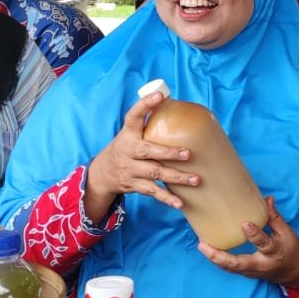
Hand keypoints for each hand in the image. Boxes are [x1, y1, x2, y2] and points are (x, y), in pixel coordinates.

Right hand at [87, 90, 192, 220]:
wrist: (102, 173)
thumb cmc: (127, 146)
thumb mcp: (132, 132)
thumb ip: (149, 119)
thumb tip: (172, 98)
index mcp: (128, 133)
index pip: (133, 115)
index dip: (145, 104)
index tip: (159, 94)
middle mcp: (128, 151)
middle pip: (148, 151)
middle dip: (168, 153)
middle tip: (187, 153)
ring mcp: (131, 170)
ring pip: (154, 174)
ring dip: (176, 177)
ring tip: (196, 179)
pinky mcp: (135, 185)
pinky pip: (152, 192)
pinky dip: (166, 198)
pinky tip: (180, 203)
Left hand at [198, 197, 298, 291]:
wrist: (294, 273)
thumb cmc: (290, 249)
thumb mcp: (287, 233)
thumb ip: (274, 217)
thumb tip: (267, 199)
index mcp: (274, 252)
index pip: (263, 243)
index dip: (254, 234)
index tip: (245, 224)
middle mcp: (261, 264)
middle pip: (237, 263)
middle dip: (219, 256)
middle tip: (203, 245)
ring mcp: (252, 271)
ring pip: (230, 268)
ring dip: (214, 258)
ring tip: (201, 246)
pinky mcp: (246, 273)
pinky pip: (230, 268)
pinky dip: (218, 260)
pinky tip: (208, 251)